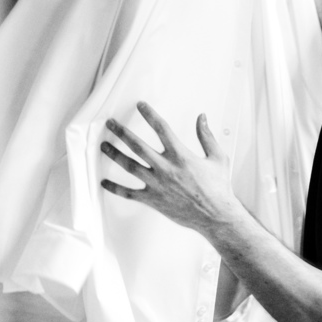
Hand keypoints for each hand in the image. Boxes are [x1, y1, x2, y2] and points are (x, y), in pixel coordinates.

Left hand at [100, 102, 238, 233]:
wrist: (216, 216)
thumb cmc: (218, 188)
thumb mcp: (218, 158)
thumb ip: (207, 136)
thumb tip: (202, 118)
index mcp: (180, 155)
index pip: (161, 128)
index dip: (149, 114)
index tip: (140, 105)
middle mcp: (165, 168)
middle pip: (137, 146)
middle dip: (121, 132)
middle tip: (110, 124)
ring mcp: (157, 184)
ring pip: (130, 166)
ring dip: (115, 154)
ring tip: (103, 146)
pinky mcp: (153, 199)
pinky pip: (130, 193)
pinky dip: (116, 188)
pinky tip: (104, 183)